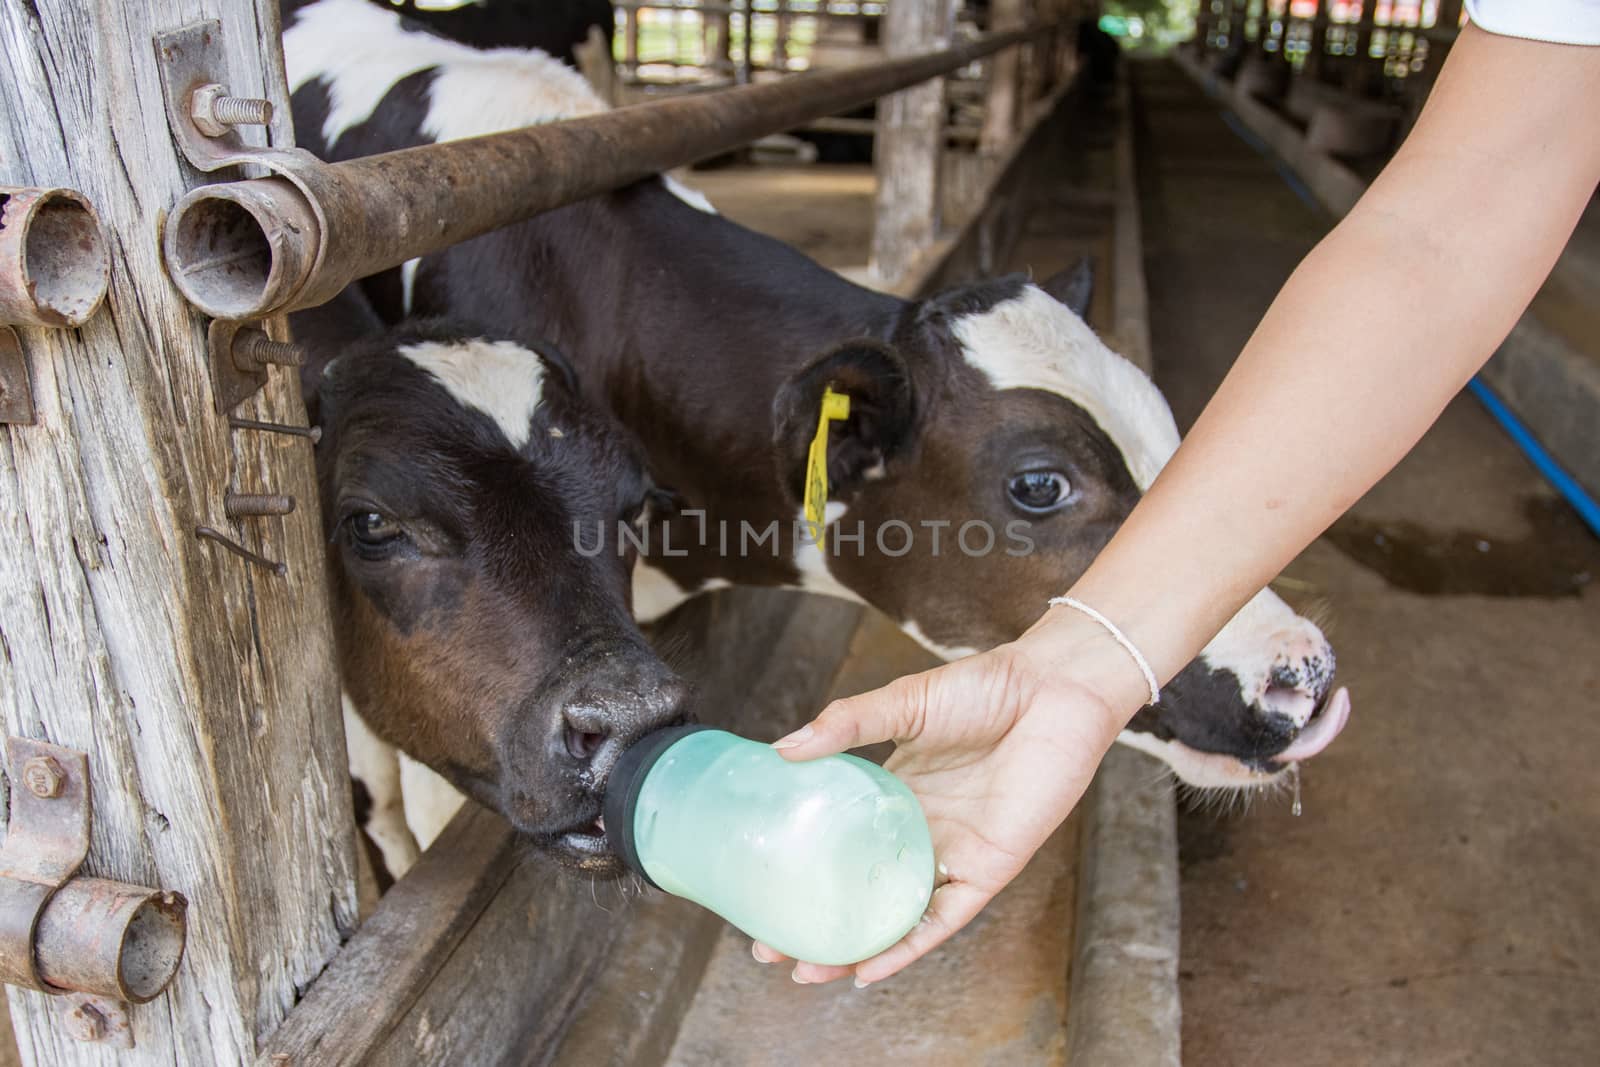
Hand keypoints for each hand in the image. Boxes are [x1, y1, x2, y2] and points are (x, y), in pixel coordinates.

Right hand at [755, 608, 1149, 985]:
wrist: (1053, 689)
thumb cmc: (986, 688)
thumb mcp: (903, 703)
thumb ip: (846, 726)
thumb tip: (781, 751)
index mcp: (898, 793)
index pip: (843, 842)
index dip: (804, 869)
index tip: (759, 891)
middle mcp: (923, 830)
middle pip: (863, 888)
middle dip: (819, 921)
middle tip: (768, 948)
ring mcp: (954, 852)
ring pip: (897, 915)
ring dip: (855, 947)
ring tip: (806, 971)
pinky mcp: (988, 868)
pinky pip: (943, 918)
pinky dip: (908, 946)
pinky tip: (869, 969)